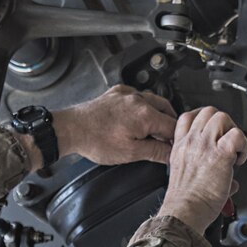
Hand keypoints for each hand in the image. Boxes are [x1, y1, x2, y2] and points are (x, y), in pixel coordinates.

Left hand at [50, 86, 177, 167]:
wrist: (71, 129)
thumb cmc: (95, 140)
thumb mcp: (130, 153)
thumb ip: (156, 152)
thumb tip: (171, 154)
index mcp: (146, 114)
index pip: (173, 126)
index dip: (175, 140)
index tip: (173, 148)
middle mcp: (139, 99)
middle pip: (166, 110)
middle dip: (169, 126)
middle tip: (166, 141)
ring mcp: (127, 94)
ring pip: (153, 101)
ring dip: (157, 115)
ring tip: (154, 130)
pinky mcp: (117, 93)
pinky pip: (137, 96)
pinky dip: (143, 106)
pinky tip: (137, 117)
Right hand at [158, 107, 246, 233]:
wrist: (184, 212)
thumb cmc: (185, 202)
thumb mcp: (183, 177)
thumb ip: (202, 171)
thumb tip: (228, 181)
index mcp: (181, 147)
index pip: (187, 117)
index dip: (203, 119)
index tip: (213, 130)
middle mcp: (192, 142)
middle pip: (208, 112)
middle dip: (223, 124)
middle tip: (228, 141)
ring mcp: (205, 146)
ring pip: (222, 117)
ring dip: (233, 131)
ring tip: (234, 150)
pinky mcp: (221, 154)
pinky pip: (237, 136)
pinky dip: (243, 145)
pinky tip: (240, 159)